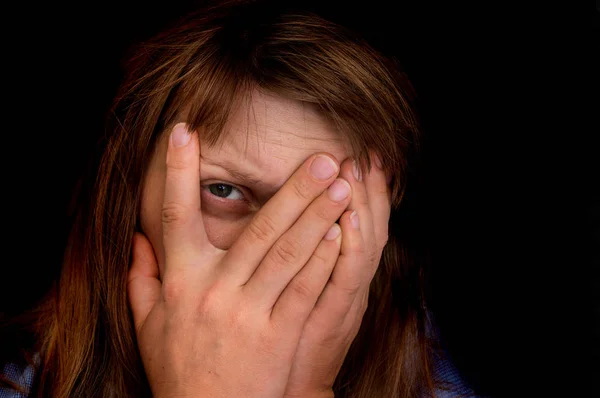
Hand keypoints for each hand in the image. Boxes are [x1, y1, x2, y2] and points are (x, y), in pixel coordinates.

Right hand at [127, 123, 351, 396]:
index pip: (174, 216)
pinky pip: (305, 289)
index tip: (184, 130)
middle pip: (258, 229)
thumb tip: (137, 238)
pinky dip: (324, 259)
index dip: (176, 172)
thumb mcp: (149, 325)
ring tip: (343, 184)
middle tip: (323, 157)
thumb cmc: (180, 368)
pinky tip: (343, 233)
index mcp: (180, 281)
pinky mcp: (279, 334)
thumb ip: (140, 278)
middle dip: (293, 189)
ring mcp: (249, 312)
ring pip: (288, 253)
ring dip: (317, 215)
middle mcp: (214, 291)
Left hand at [283, 156, 390, 397]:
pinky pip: (347, 282)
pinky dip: (351, 251)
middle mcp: (350, 283)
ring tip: (357, 173)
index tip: (362, 155)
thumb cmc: (286, 335)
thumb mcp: (302, 293)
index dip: (366, 190)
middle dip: (368, 189)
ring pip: (363, 248)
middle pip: (369, 228)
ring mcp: (344, 301)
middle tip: (363, 152)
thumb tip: (299, 218)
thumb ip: (304, 255)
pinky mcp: (332, 321)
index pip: (362, 222)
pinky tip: (347, 222)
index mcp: (342, 273)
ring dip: (362, 209)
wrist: (287, 388)